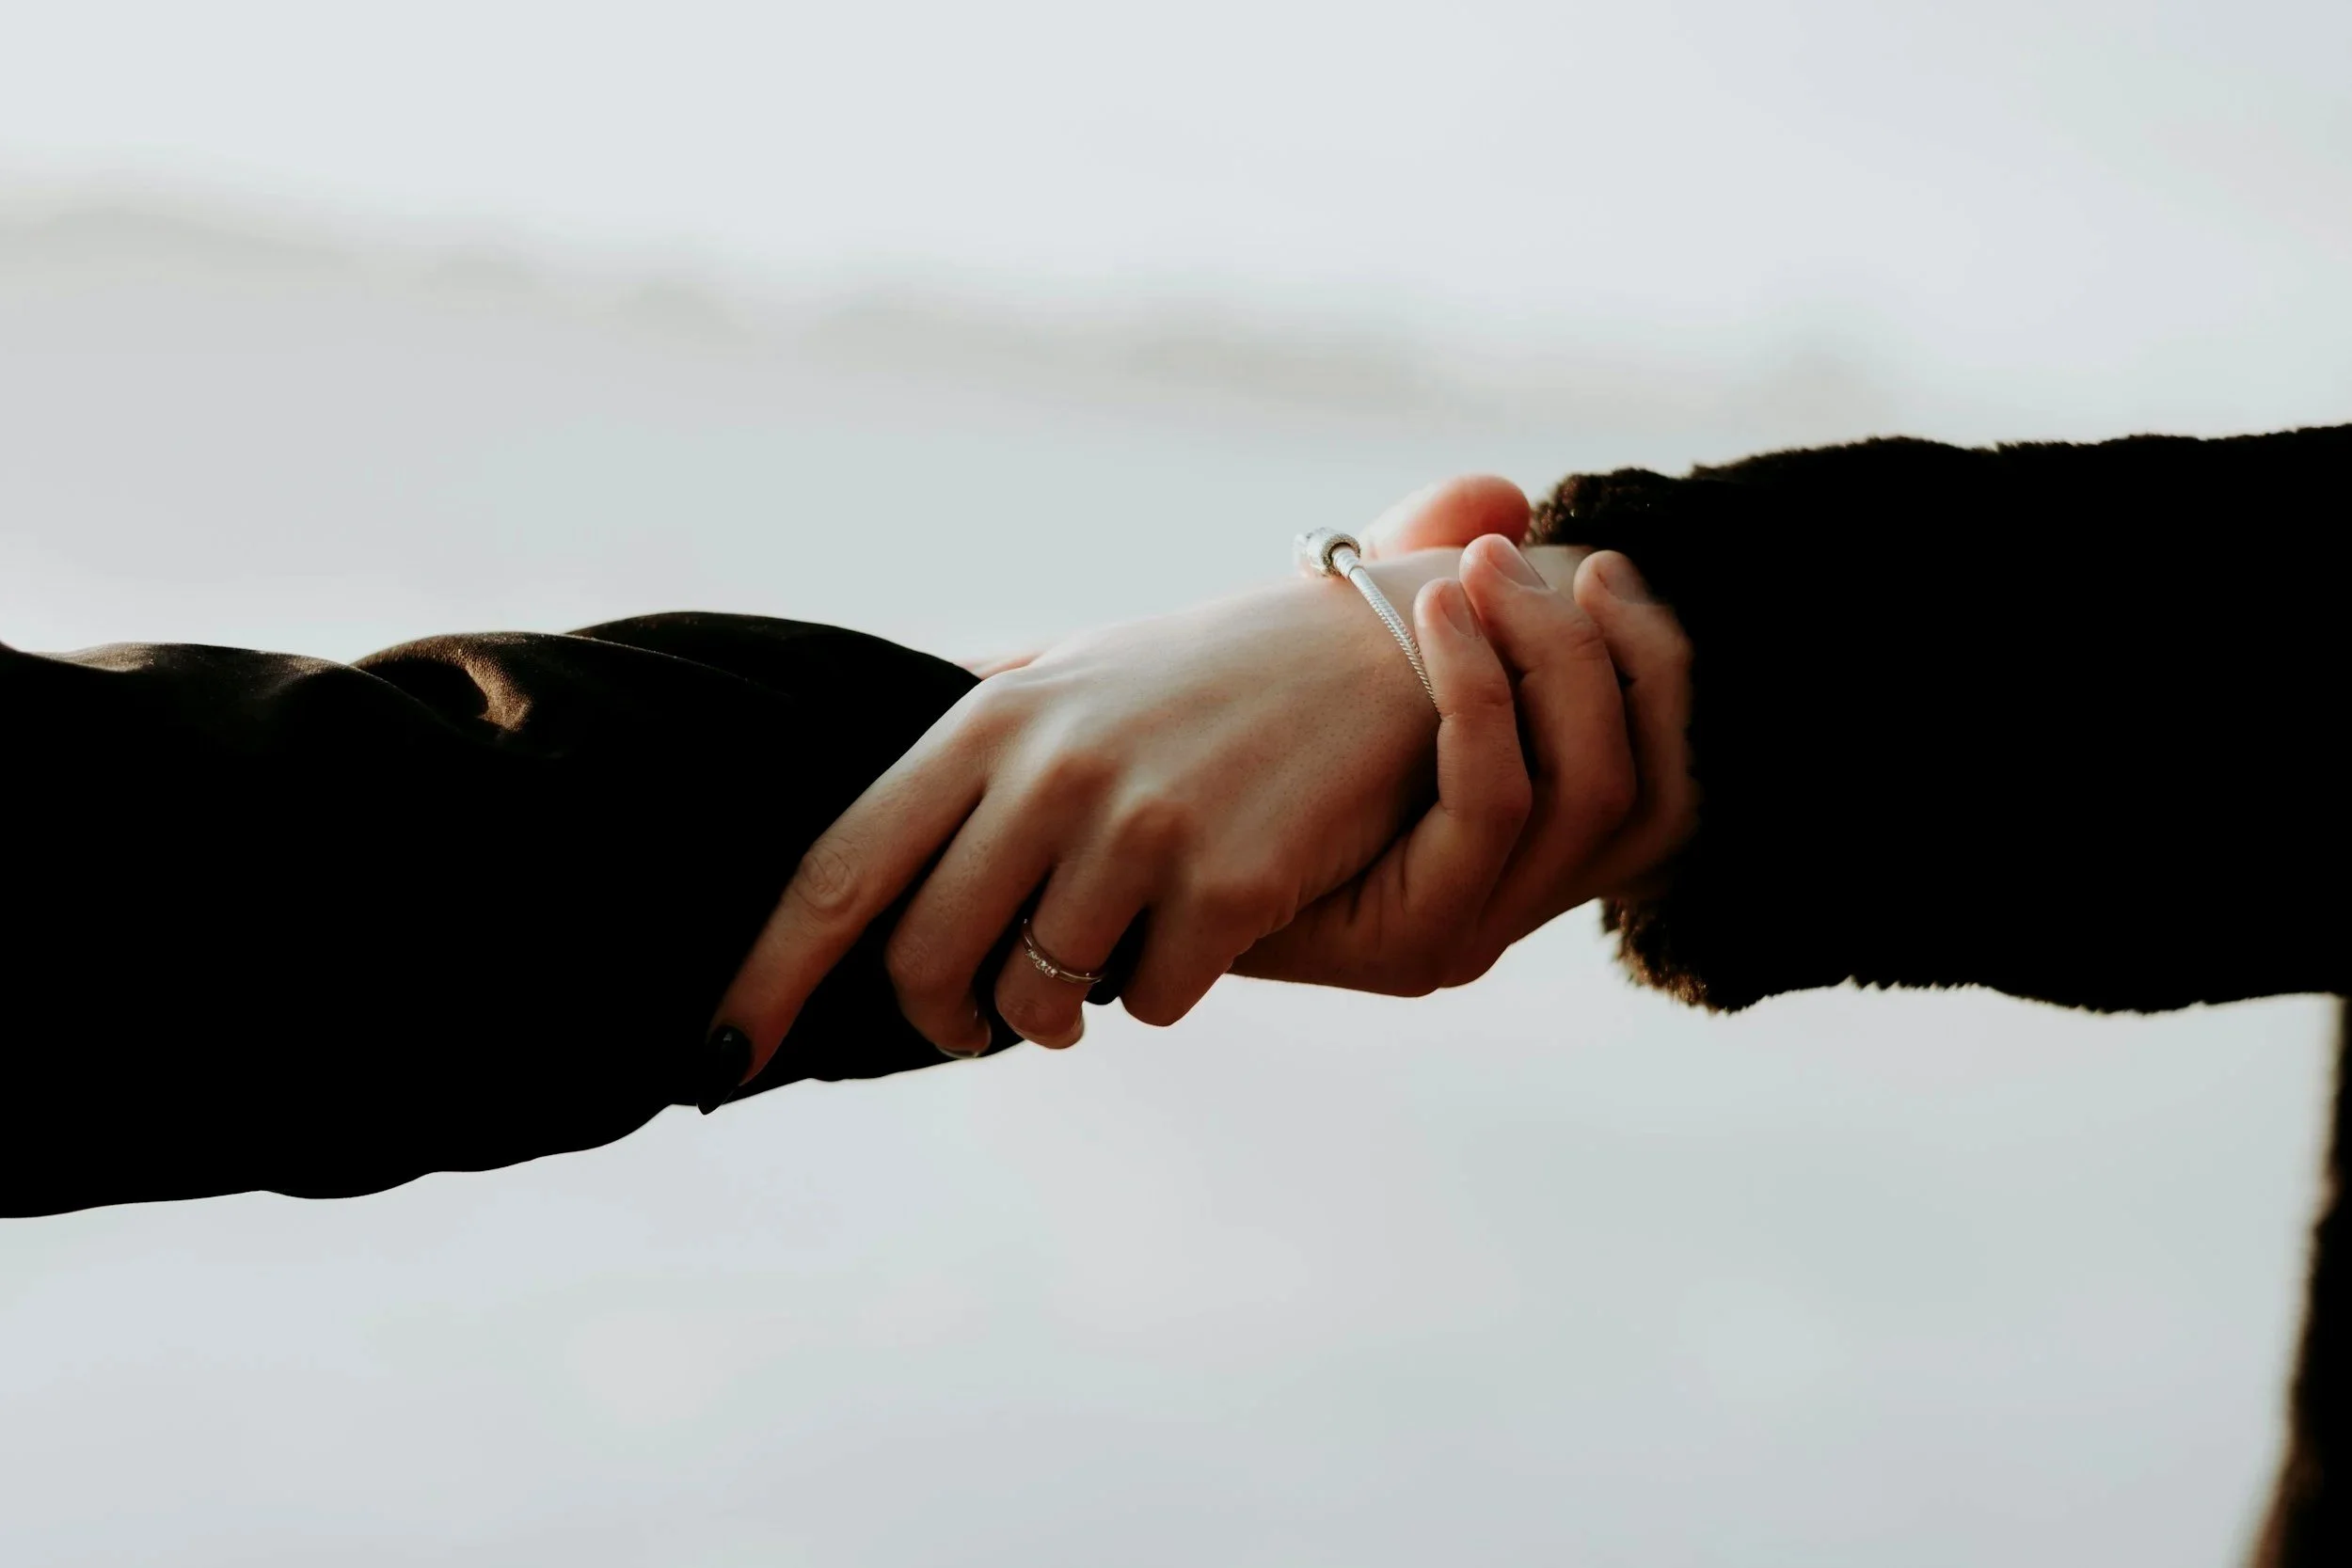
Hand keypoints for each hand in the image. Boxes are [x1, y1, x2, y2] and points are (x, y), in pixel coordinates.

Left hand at [712, 536, 1482, 1077]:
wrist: (1373, 654)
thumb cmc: (1199, 680)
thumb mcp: (1065, 679)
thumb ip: (965, 743)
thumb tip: (852, 825)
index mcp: (990, 722)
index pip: (840, 871)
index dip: (767, 976)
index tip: (715, 1057)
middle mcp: (1050, 771)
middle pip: (928, 961)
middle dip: (943, 1017)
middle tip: (977, 1020)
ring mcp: (1141, 828)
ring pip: (1040, 999)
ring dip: (1059, 1012)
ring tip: (1100, 961)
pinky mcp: (1231, 883)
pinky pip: (1151, 1001)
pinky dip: (1162, 988)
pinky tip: (1198, 926)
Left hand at [1236, 531, 1695, 991]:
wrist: (1126, 841)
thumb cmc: (1238, 738)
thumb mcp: (1349, 646)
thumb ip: (1423, 571)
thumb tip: (1504, 495)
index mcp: (1531, 843)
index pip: (1668, 773)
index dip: (1659, 668)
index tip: (1597, 566)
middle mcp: (1522, 898)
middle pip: (1650, 786)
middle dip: (1605, 653)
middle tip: (1514, 560)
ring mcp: (1476, 928)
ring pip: (1587, 791)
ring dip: (1544, 659)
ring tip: (1467, 571)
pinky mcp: (1414, 944)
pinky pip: (1492, 808)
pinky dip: (1479, 700)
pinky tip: (1432, 618)